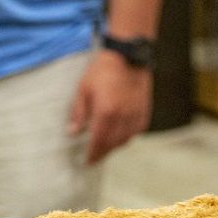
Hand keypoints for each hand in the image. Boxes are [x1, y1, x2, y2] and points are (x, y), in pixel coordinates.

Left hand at [68, 49, 152, 163]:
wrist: (127, 56)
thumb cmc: (102, 71)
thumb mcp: (83, 89)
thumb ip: (78, 113)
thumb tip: (72, 132)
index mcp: (105, 113)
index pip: (98, 142)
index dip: (92, 154)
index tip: (87, 162)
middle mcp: (122, 117)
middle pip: (112, 144)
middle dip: (103, 153)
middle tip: (95, 158)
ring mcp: (135, 114)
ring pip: (126, 140)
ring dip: (115, 146)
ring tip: (106, 147)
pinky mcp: (144, 110)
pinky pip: (137, 131)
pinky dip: (129, 136)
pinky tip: (121, 134)